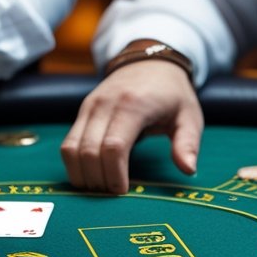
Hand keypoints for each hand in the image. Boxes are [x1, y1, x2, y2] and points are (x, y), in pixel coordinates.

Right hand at [60, 61, 201, 193]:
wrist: (148, 61)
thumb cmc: (172, 93)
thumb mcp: (189, 115)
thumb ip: (188, 143)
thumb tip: (188, 169)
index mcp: (134, 105)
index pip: (114, 147)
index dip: (115, 174)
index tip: (123, 191)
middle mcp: (105, 105)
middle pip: (88, 151)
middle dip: (97, 179)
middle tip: (112, 194)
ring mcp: (89, 107)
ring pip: (71, 148)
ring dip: (81, 174)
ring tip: (99, 187)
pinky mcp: (82, 112)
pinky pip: (68, 143)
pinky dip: (74, 164)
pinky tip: (90, 174)